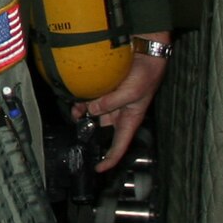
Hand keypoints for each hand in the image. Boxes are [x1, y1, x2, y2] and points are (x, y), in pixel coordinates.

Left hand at [71, 34, 170, 171]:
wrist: (146, 53)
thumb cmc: (146, 75)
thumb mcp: (131, 93)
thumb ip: (111, 103)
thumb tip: (91, 110)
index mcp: (129, 119)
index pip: (119, 145)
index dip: (110, 159)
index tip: (99, 168)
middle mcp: (120, 112)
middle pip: (101, 127)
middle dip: (87, 127)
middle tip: (77, 121)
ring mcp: (113, 100)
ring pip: (94, 112)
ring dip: (83, 111)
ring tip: (76, 107)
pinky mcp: (107, 89)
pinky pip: (93, 97)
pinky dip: (85, 98)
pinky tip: (78, 94)